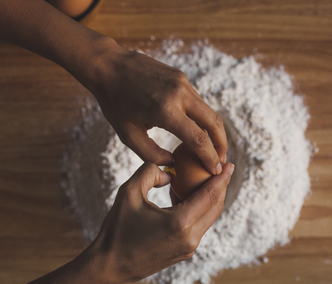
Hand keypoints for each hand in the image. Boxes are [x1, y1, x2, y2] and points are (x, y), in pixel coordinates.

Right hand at [88, 162, 233, 283]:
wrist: (110, 267)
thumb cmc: (117, 230)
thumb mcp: (129, 192)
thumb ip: (150, 172)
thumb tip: (171, 171)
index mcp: (180, 223)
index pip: (210, 195)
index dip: (222, 178)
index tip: (229, 164)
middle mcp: (190, 238)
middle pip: (215, 207)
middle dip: (221, 186)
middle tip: (222, 168)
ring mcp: (189, 248)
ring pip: (209, 218)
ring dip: (210, 198)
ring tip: (206, 180)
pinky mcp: (185, 253)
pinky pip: (199, 226)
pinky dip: (199, 210)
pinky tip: (188, 197)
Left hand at [91, 48, 227, 174]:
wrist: (109, 66)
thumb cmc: (114, 103)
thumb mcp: (128, 135)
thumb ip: (151, 154)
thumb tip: (172, 163)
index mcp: (165, 110)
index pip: (198, 139)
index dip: (210, 157)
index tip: (215, 170)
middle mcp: (179, 94)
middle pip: (214, 122)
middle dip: (222, 144)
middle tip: (221, 160)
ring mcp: (182, 83)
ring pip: (208, 111)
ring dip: (213, 131)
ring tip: (210, 148)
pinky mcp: (181, 77)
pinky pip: (197, 101)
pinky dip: (202, 118)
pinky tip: (196, 130)